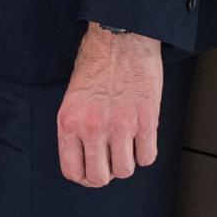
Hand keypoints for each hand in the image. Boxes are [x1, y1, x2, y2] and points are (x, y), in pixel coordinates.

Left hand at [56, 23, 163, 186]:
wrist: (121, 39)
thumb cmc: (96, 61)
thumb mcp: (72, 96)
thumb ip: (76, 126)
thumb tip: (86, 153)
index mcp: (69, 122)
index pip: (73, 170)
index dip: (84, 176)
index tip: (90, 170)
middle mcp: (92, 128)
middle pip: (100, 177)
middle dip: (105, 174)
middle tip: (109, 163)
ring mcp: (120, 127)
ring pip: (125, 170)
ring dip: (126, 162)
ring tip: (124, 146)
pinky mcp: (146, 122)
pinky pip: (148, 157)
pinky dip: (145, 154)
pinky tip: (140, 140)